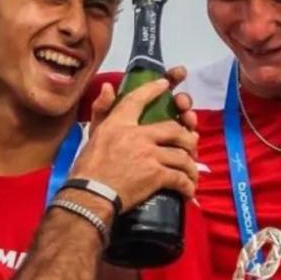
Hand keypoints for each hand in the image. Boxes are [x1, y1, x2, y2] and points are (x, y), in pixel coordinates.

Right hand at [74, 77, 197, 212]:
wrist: (90, 195)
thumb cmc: (88, 168)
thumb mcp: (93, 135)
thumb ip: (100, 109)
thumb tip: (107, 87)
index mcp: (120, 124)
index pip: (138, 99)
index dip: (154, 89)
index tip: (166, 84)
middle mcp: (138, 135)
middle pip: (174, 129)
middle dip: (188, 138)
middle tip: (192, 146)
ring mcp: (149, 155)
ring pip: (182, 155)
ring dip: (190, 166)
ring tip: (191, 174)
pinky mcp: (156, 176)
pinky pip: (180, 178)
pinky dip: (187, 185)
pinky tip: (188, 190)